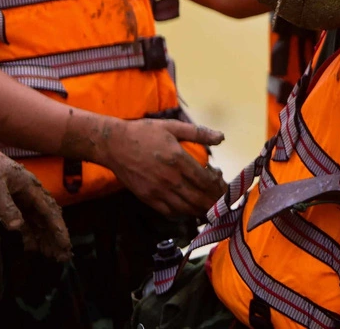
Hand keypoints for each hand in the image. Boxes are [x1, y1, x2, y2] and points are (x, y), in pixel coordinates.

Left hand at [0, 140, 71, 261]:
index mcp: (32, 189)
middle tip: (62, 257)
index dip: (58, 230)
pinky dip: (30, 233)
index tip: (65, 245)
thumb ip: (6, 207)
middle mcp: (31, 194)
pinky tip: (31, 245)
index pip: (50, 213)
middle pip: (48, 218)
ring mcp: (22, 198)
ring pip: (38, 221)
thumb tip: (18, 228)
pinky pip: (26, 220)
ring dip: (45, 237)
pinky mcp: (12, 201)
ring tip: (51, 255)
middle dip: (56, 237)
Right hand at [100, 119, 225, 217]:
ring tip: (210, 206)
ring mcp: (157, 191)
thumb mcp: (173, 126)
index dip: (219, 187)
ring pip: (185, 208)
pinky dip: (182, 213)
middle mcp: (170, 179)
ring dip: (201, 210)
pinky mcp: (147, 198)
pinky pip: (169, 212)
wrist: (113, 144)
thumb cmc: (144, 133)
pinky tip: (189, 208)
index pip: (206, 181)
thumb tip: (221, 137)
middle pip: (199, 198)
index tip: (225, 187)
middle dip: (214, 202)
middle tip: (222, 201)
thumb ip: (199, 133)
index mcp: (178, 160)